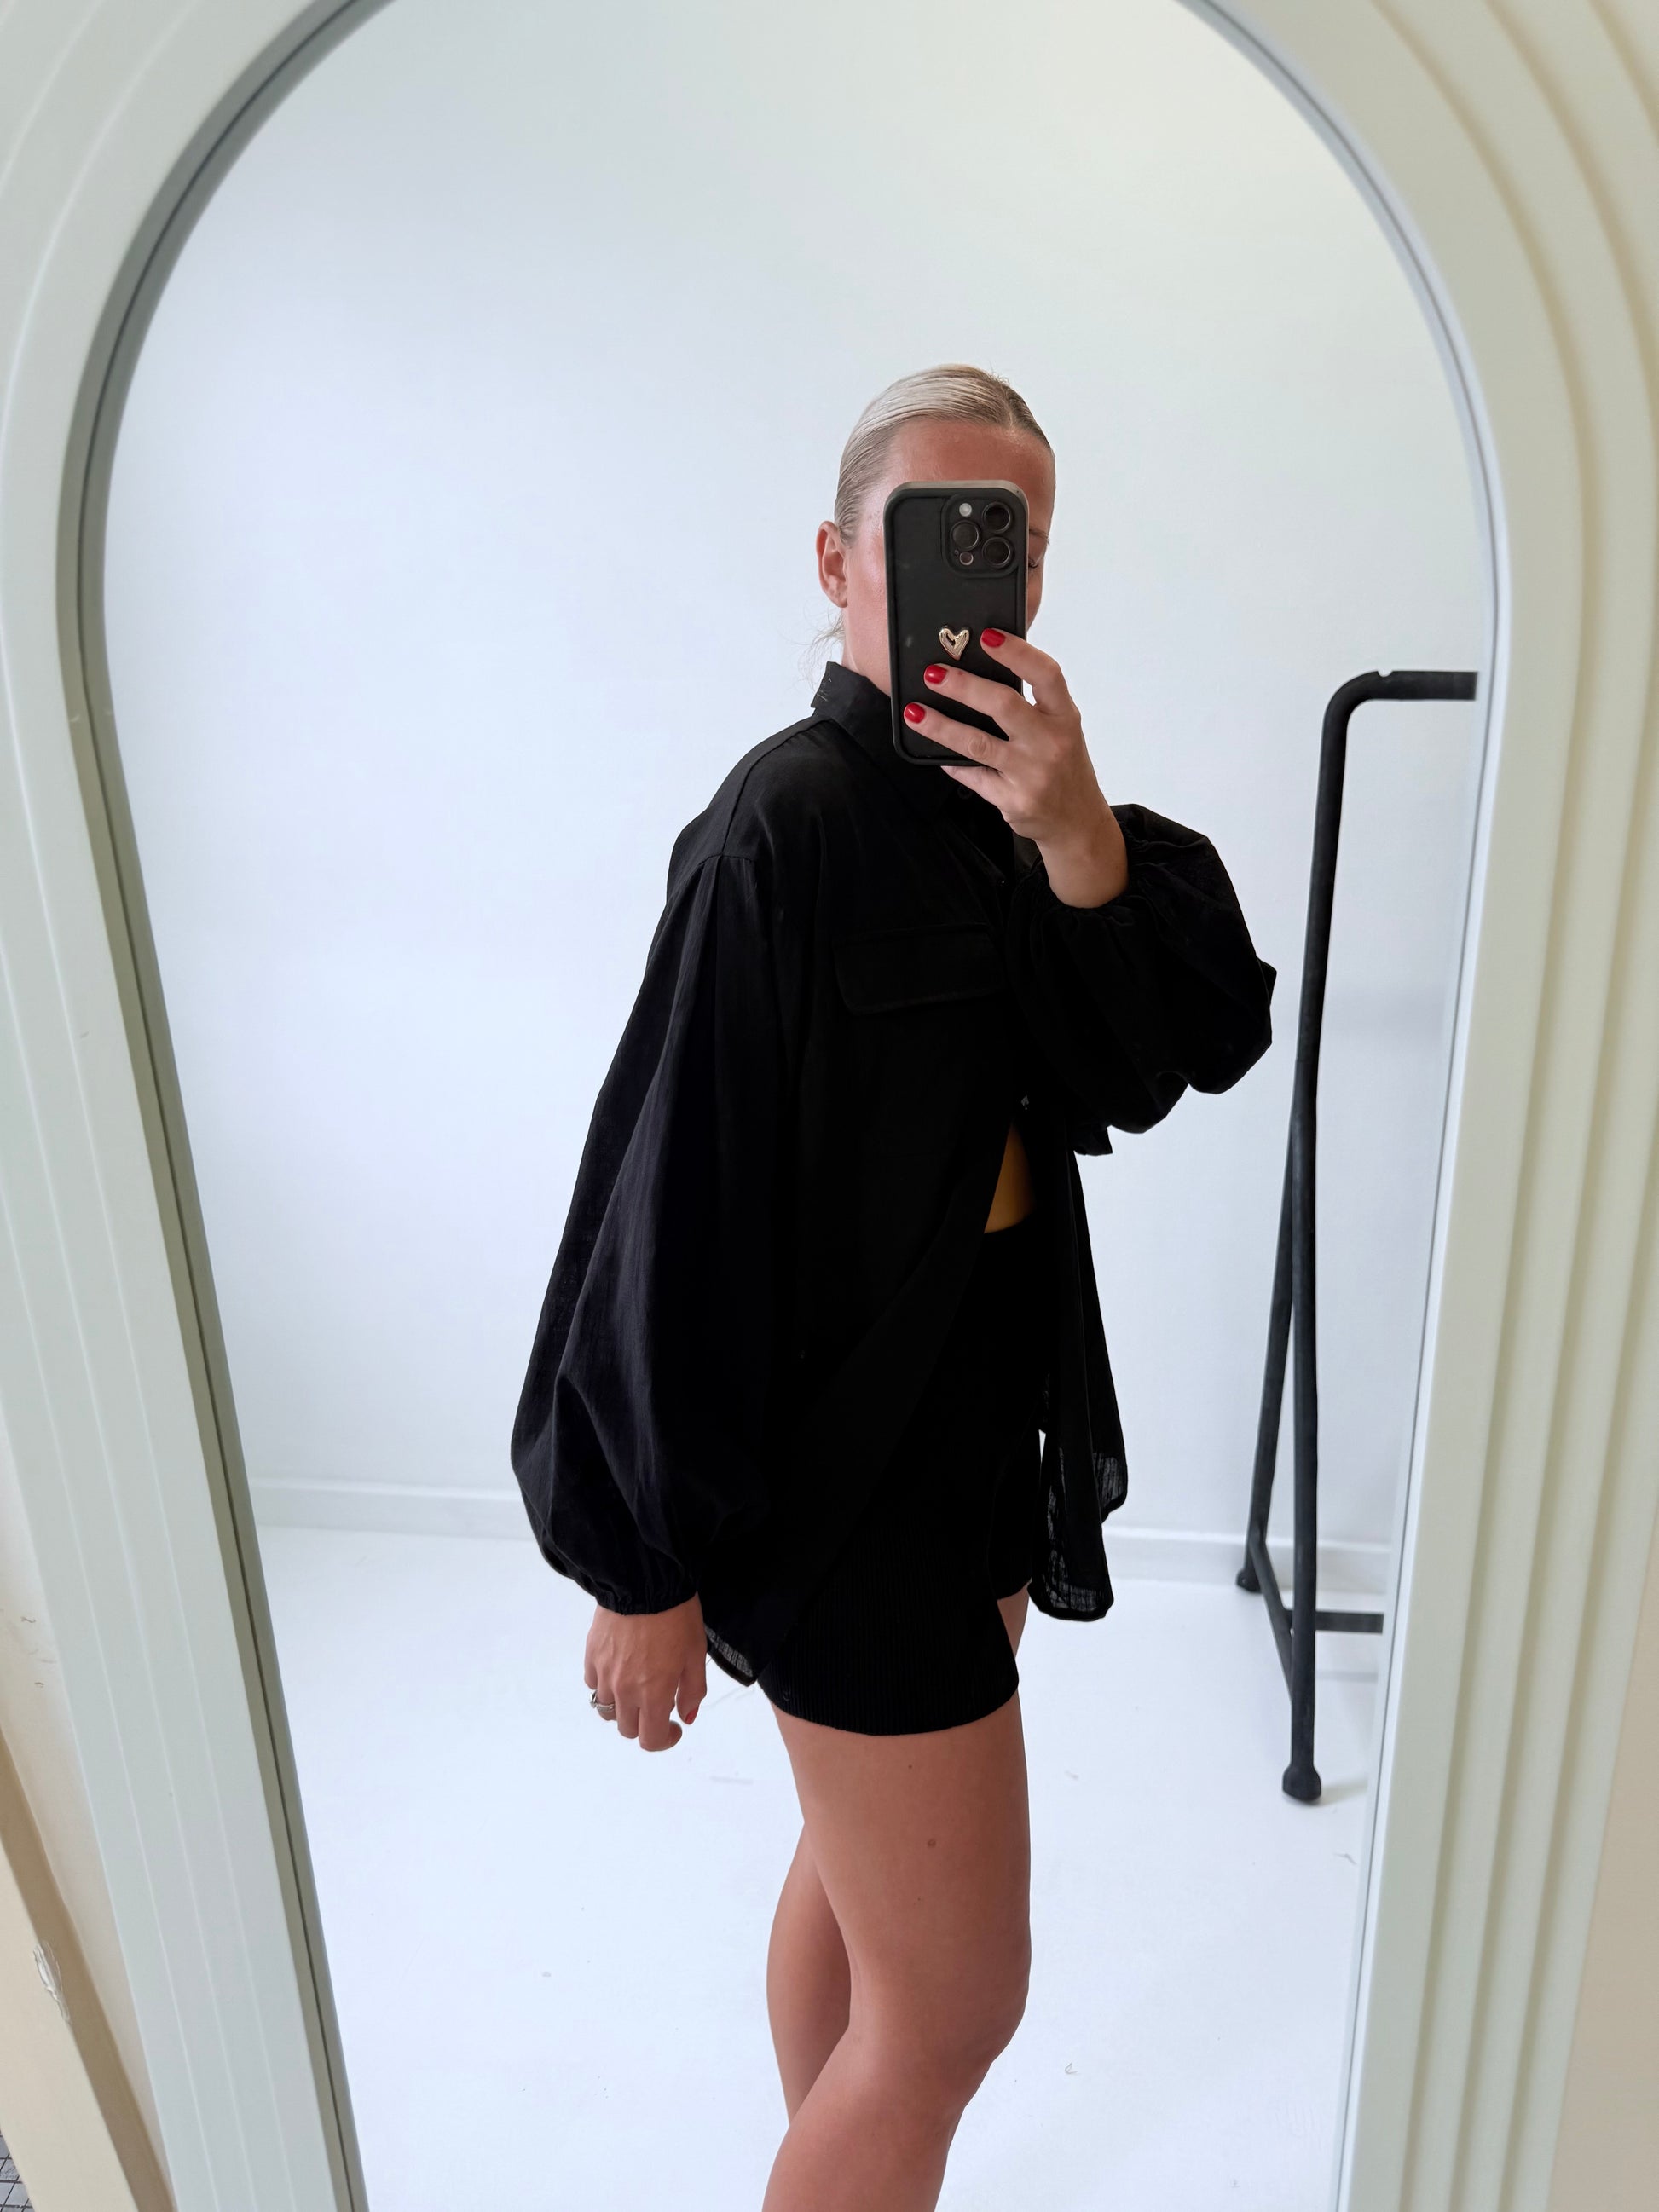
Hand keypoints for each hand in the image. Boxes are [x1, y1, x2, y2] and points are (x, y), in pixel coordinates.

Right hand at [585, 1594, 707, 1750]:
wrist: (644, 1582)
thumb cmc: (675, 1615)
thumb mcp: (696, 1654)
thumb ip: (692, 1691)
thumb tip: (686, 1716)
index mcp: (653, 1694)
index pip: (650, 1739)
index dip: (665, 1740)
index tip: (674, 1727)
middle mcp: (624, 1690)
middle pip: (627, 1729)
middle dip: (645, 1723)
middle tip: (659, 1704)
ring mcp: (604, 1674)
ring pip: (606, 1710)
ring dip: (622, 1707)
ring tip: (637, 1686)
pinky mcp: (591, 1656)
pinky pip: (594, 1684)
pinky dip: (606, 1686)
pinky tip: (620, 1670)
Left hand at [903, 630, 1128, 906]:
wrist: (1077, 822)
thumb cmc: (1064, 765)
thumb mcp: (1061, 728)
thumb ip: (1033, 701)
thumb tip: (981, 666)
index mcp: (1064, 717)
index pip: (1045, 674)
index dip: (1017, 652)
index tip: (987, 636)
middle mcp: (1051, 743)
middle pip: (1004, 705)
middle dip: (963, 686)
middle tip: (933, 673)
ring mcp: (1032, 774)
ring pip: (978, 744)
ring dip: (941, 726)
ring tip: (916, 712)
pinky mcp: (1013, 800)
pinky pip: (972, 776)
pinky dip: (951, 762)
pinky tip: (933, 751)